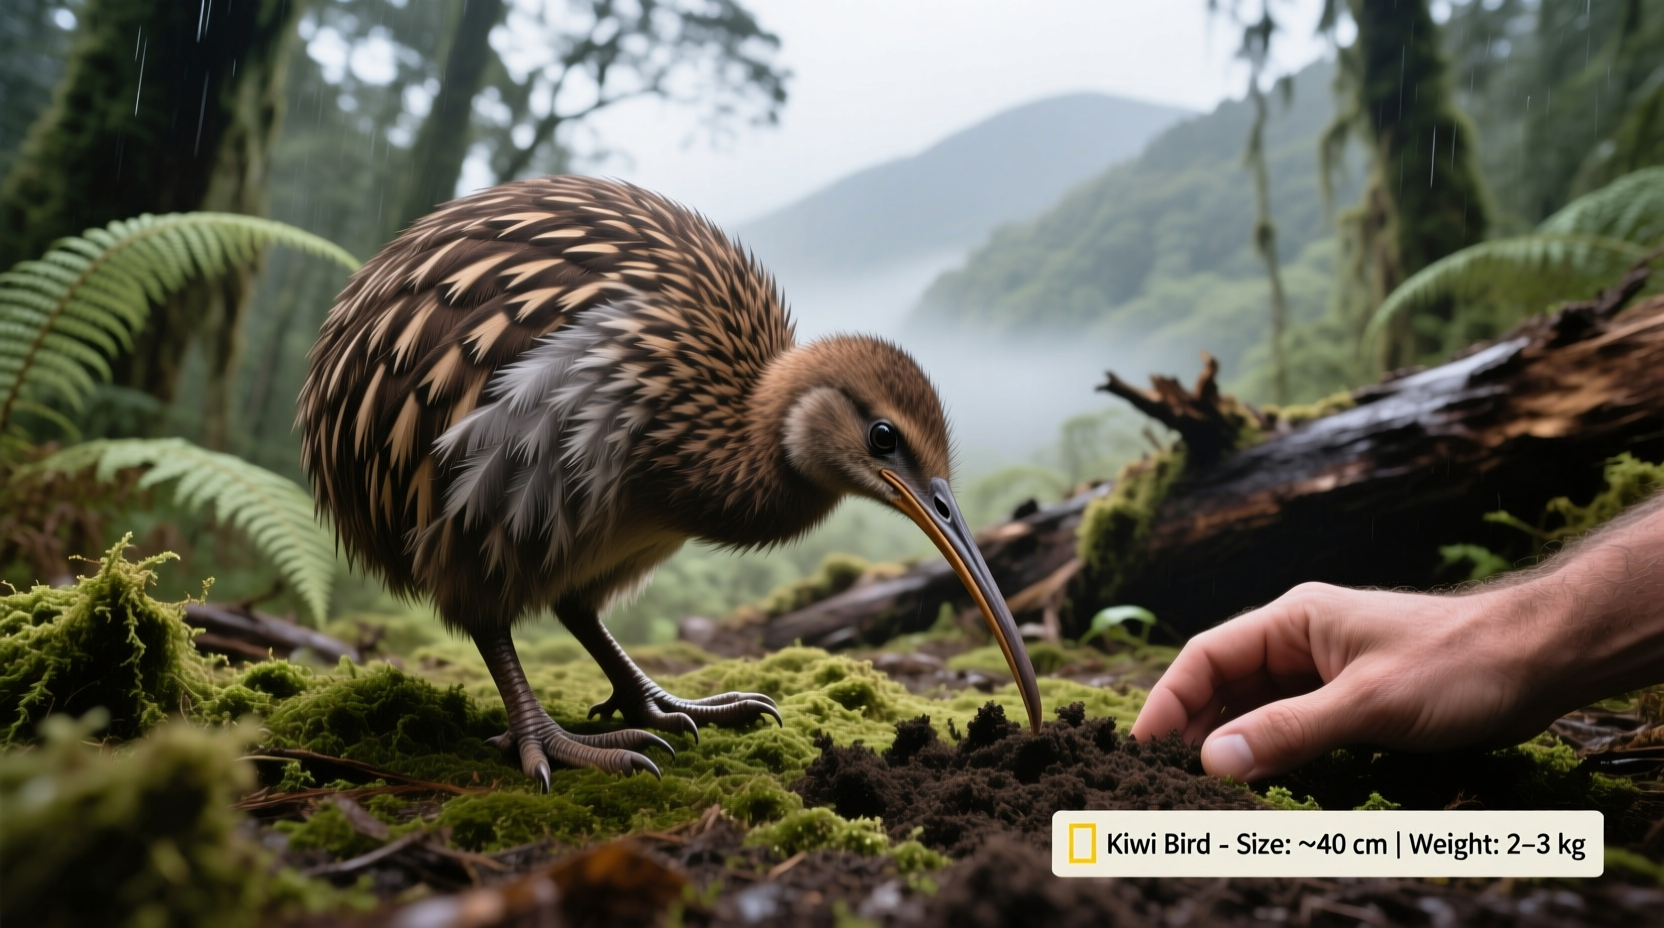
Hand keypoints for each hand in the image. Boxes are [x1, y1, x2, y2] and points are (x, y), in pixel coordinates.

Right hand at [1127, 582, 1564, 780]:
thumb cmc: (1458, 665)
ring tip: (1201, 790)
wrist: (1540, 660)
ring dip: (1231, 747)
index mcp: (1294, 619)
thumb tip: (1214, 762)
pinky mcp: (1351, 700)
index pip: (1206, 657)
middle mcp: (1301, 640)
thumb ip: (1288, 732)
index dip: (1167, 701)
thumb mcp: (1367, 703)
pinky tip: (1259, 784)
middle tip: (1164, 780)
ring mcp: (1326, 671)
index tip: (1140, 747)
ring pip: (1256, 709)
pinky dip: (1270, 755)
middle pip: (1224, 686)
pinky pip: (1293, 727)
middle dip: (1193, 730)